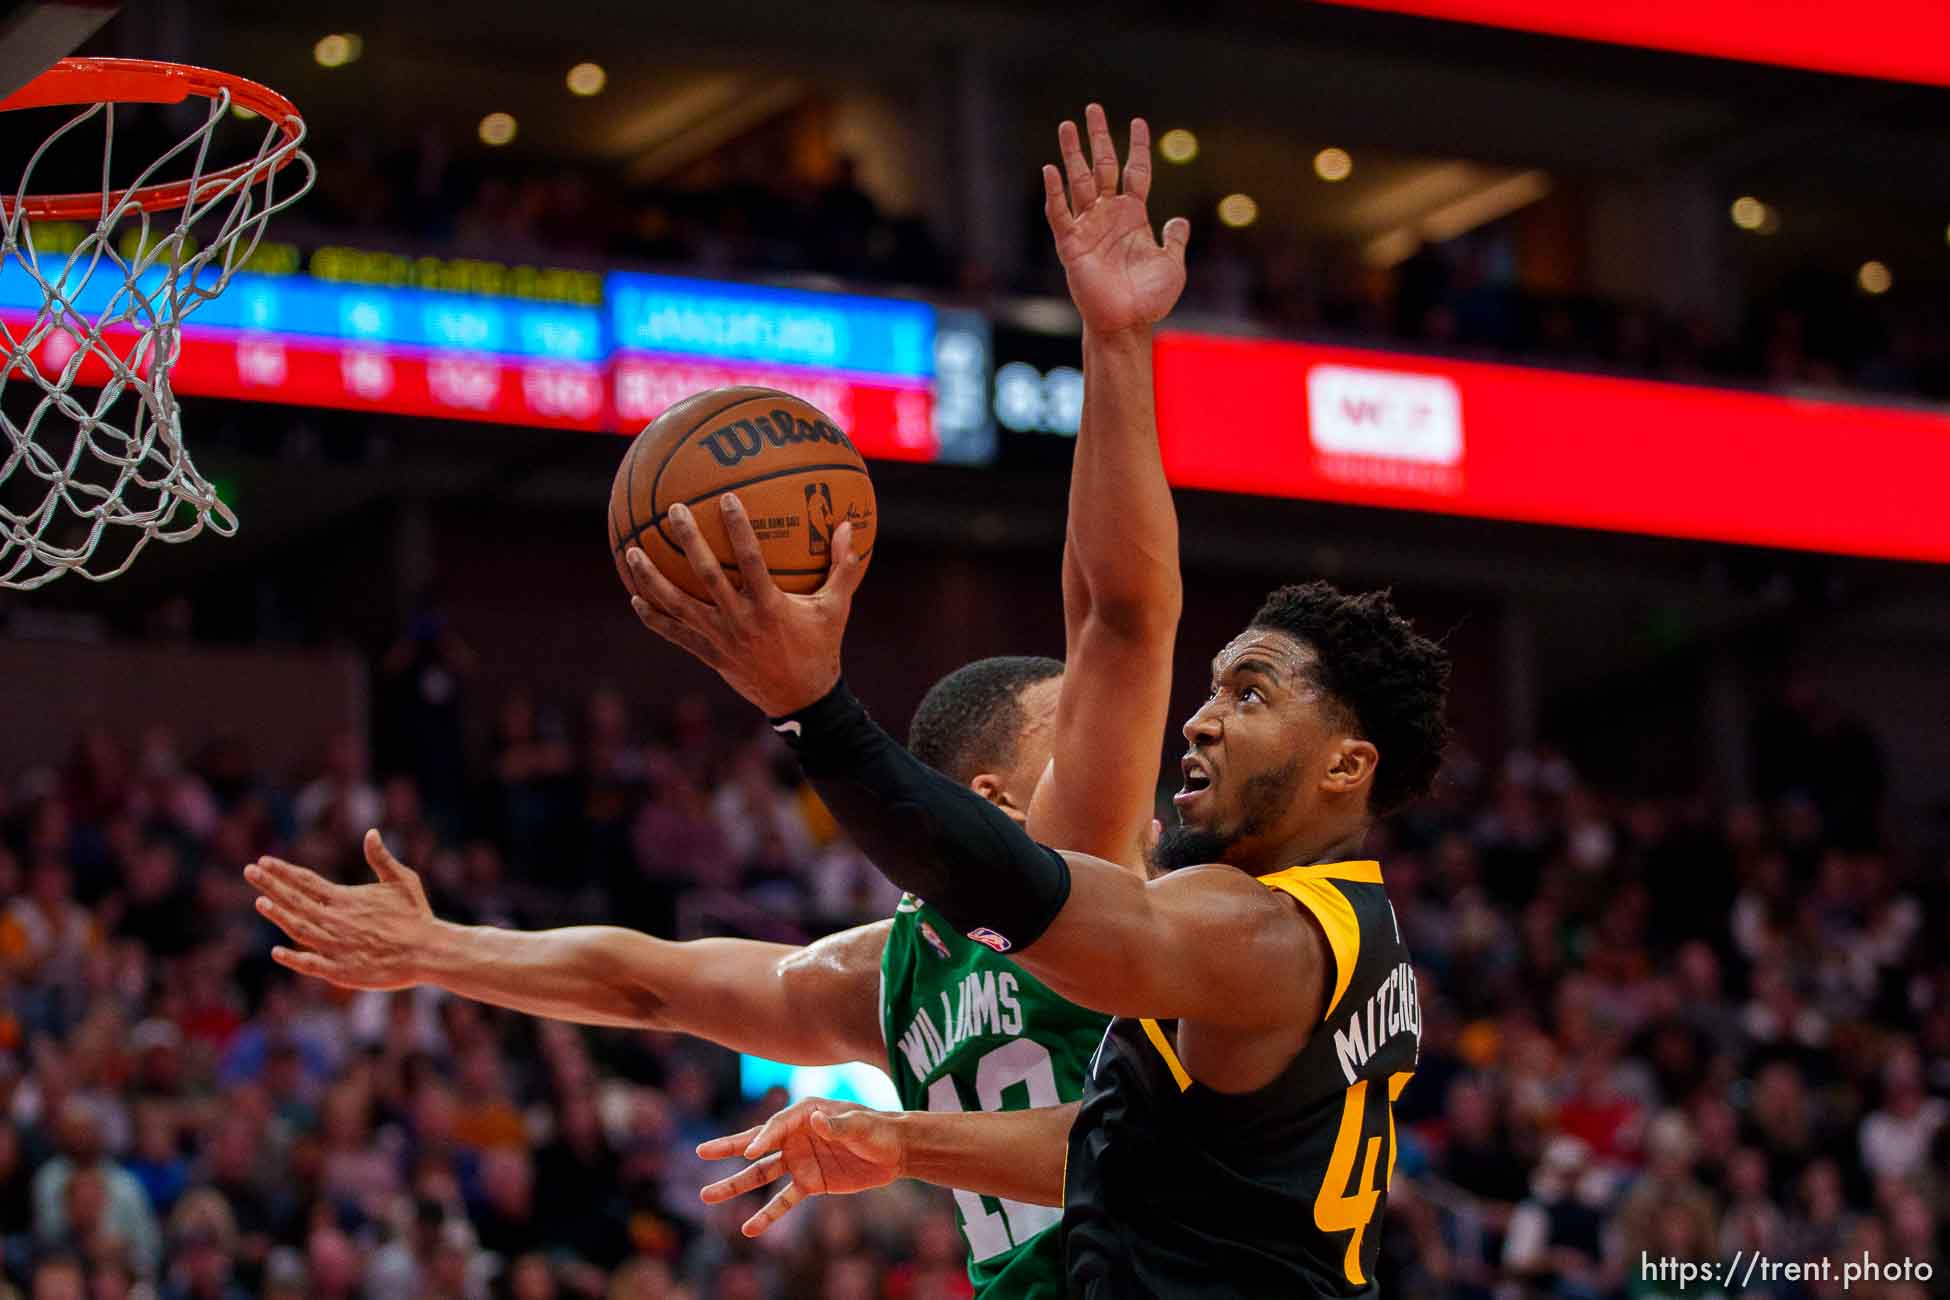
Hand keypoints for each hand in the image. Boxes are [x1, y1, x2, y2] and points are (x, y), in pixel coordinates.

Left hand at [244, 830, 434, 989]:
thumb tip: (370, 833)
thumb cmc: (417, 915)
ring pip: (298, 929)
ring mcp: (336, 947)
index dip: (283, 871)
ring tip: (259, 902)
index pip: (307, 881)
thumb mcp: (403, 880)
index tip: (263, 861)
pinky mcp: (341, 971)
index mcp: (346, 899)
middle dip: (270, 885)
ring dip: (278, 915)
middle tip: (249, 871)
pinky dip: (293, 958)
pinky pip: (310, 964)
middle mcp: (336, 921)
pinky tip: (276, 952)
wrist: (429, 952)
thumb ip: (382, 858)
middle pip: (296, 901)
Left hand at [626, 494, 867, 716]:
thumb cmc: (822, 648)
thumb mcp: (837, 607)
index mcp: (770, 605)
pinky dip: (654, 618)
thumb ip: (843, 566)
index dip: (738, 528)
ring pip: (678, 604)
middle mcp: (740, 619)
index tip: (726, 498)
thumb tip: (849, 525)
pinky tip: (636, 599)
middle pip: (706, 574)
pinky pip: (675, 634)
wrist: (803, 701)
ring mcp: (720, 638)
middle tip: (673, 510)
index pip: (751, 559)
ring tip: (632, 551)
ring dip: (652, 578)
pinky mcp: (709, 654)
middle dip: (689, 540)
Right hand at [696, 1097, 904, 1236]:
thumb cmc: (878, 1129)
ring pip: (761, 1174)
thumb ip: (838, 1125)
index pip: (775, 1127)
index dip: (761, 1139)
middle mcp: (796, 1136)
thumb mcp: (860, 1125)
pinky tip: (748, 1230)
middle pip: (756, 1144)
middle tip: (701, 1151)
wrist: (896, 1150)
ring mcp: (800, 1160)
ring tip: (706, 1196)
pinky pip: (783, 1200)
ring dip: (736, 1185)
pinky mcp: (809, 1183)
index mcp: (805, 1114)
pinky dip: (767, 1215)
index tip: (748, 1153)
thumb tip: (816, 1120)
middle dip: (728, 1148)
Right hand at [1045, 104, 1189, 335]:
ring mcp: (1088, 227)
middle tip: (1092, 109)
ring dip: (1073, 154)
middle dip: (1098, 137)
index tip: (1138, 121)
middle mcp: (1109, 215)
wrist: (1126, 323)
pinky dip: (1055, 193)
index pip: (1134, 171)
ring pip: (1079, 181)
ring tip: (1067, 125)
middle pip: (1103, 166)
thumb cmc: (1149, 298)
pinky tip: (1050, 169)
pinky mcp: (1071, 244)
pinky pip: (1060, 213)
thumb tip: (1180, 220)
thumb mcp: (1172, 264)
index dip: (1137, 147)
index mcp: (1134, 216)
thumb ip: (1175, 240)